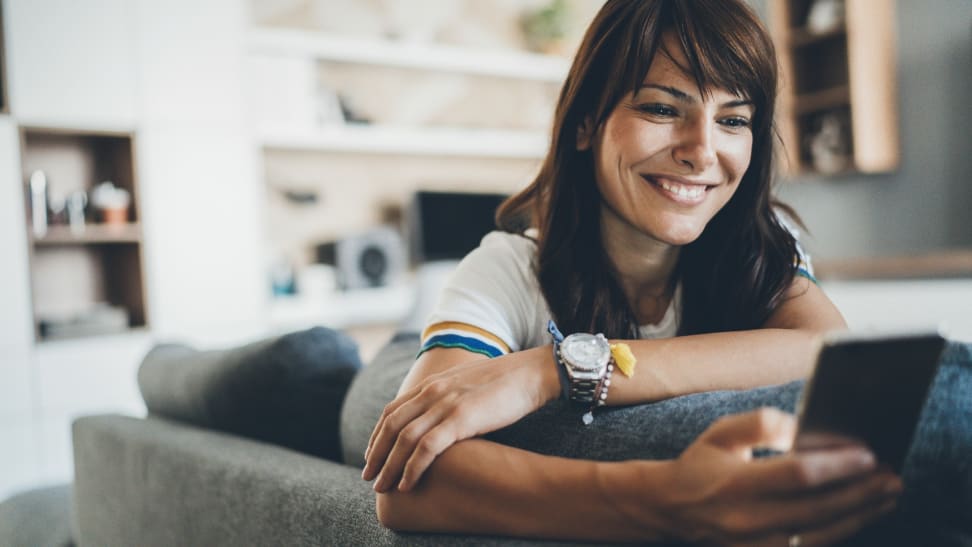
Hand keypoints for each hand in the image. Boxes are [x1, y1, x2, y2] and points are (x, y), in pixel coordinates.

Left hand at [363, 347, 557, 492]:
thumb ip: (447, 398)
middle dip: (376, 454)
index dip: (377, 435)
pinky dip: (413, 467)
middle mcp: (433, 391)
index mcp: (432, 383)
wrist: (530, 373)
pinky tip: (407, 483)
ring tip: (383, 487)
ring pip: (404, 439)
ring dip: (389, 466)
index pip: (392, 411)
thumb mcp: (466, 386)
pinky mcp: (461, 418)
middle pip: (392, 426)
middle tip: (369, 477)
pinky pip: (427, 447)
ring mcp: (446, 404)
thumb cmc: (504, 383)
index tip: (372, 455)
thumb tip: (439, 420)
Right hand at [659, 408, 900, 545]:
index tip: (868, 454)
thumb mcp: (721, 433)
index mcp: (735, 484)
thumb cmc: (700, 464)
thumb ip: (762, 424)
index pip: (797, 475)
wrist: (669, 508)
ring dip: (858, 516)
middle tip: (891, 477)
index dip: (836, 465)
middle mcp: (747, 520)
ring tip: (885, 497)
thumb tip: (803, 429)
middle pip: (818, 509)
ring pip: (820, 535)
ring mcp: (756, 546)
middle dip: (860, 493)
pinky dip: (838, 533)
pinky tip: (858, 517)